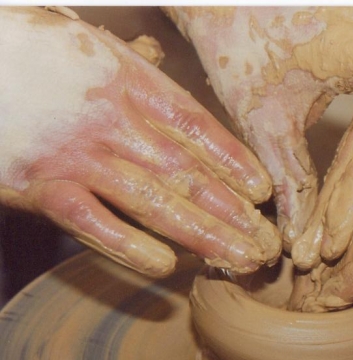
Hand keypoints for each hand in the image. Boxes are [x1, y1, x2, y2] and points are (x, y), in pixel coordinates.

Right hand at [0, 7, 278, 276]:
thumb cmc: (20, 49)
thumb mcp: (80, 40)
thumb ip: (124, 59)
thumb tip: (155, 53)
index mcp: (126, 80)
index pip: (196, 126)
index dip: (233, 161)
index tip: (263, 192)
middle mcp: (110, 118)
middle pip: (186, 171)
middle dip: (232, 212)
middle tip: (269, 245)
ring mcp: (74, 153)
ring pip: (152, 200)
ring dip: (202, 234)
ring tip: (241, 259)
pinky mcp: (36, 184)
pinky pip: (89, 220)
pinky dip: (126, 244)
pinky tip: (164, 266)